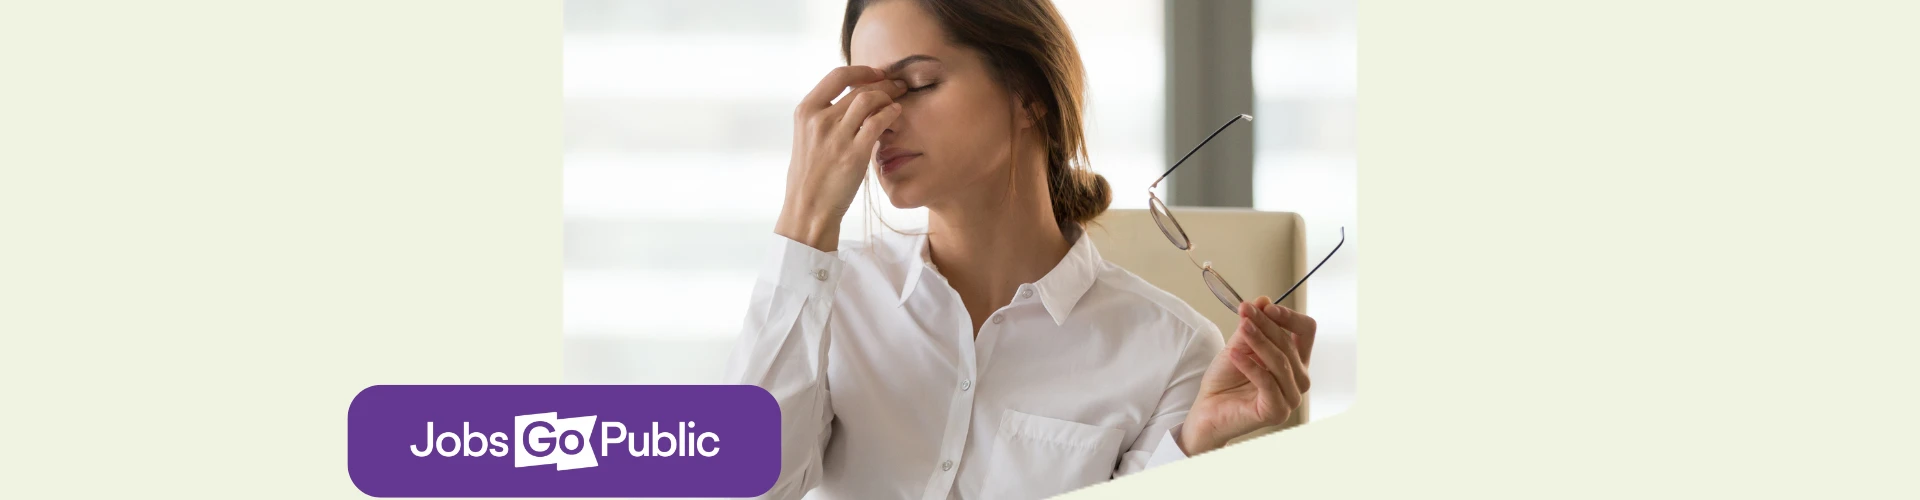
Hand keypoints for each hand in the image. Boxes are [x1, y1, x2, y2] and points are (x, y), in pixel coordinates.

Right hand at [773, 65, 907, 251]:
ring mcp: (836, 136)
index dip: (861, 71)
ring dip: (889, 96)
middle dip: (883, 83)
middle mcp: (819, 120)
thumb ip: (822, 117)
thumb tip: (847, 100)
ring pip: (869, 100)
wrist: (807, 208)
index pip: (836, 76)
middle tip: (898, 85)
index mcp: (805, 112)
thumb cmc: (809, 176)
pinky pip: (878, 122)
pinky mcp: (853, 154)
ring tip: (899, 99)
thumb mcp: (806, 138)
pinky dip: (890, 114)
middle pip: (858, 88)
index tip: (876, 73)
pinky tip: (896, 115)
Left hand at [1180, 296, 1317, 454]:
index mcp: (1295, 361)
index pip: (1306, 331)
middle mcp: (1298, 380)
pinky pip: (1267, 382)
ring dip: (1259, 341)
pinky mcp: (1277, 412)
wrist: (1208, 409)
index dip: (1289, 317)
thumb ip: (1252, 327)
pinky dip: (1250, 365)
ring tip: (1241, 327)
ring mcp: (1290, 398)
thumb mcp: (1238, 346)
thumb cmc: (1225, 380)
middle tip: (1245, 311)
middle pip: (1290, 344)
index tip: (1265, 307)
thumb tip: (1264, 300)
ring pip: (1280, 362)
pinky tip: (1233, 354)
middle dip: (1266, 325)